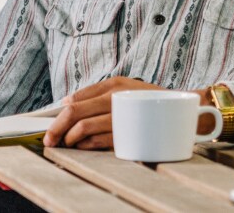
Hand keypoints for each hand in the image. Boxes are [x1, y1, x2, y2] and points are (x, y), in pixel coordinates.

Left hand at [43, 77, 168, 149]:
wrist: (184, 110)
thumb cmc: (150, 98)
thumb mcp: (124, 86)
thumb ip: (94, 91)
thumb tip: (65, 102)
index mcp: (114, 86)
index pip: (76, 102)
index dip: (58, 116)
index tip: (49, 127)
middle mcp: (117, 100)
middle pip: (75, 114)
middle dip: (57, 129)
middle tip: (50, 139)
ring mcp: (123, 118)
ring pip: (84, 130)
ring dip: (71, 139)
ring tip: (69, 142)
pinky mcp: (128, 135)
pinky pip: (98, 142)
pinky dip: (86, 146)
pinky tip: (84, 146)